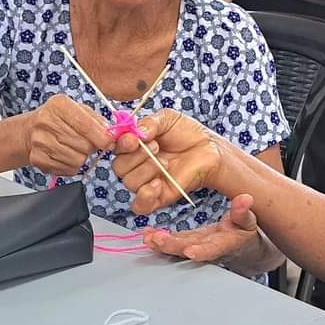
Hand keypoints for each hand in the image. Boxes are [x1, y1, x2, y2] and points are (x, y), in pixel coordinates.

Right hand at [25, 94, 114, 175]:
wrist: (31, 131)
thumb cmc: (62, 119)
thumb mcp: (80, 110)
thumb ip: (99, 121)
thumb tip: (112, 137)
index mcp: (59, 105)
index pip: (86, 125)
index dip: (102, 137)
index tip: (109, 142)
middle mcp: (46, 122)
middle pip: (83, 145)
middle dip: (91, 146)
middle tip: (87, 142)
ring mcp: (39, 141)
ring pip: (77, 159)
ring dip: (82, 157)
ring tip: (75, 148)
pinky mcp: (37, 158)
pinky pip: (67, 169)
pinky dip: (71, 165)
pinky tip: (66, 155)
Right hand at [112, 109, 226, 212]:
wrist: (209, 149)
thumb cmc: (188, 134)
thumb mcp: (168, 118)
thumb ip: (150, 122)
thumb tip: (136, 132)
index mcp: (134, 146)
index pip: (115, 148)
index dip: (121, 144)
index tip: (133, 139)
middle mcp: (136, 165)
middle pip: (119, 167)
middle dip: (137, 156)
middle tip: (157, 146)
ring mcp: (146, 182)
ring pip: (129, 183)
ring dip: (147, 169)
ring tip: (166, 161)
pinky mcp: (157, 197)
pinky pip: (139, 205)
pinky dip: (145, 195)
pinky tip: (158, 183)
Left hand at [142, 193, 259, 262]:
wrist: (241, 246)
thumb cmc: (245, 233)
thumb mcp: (248, 221)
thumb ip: (244, 211)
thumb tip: (244, 198)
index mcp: (224, 244)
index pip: (213, 249)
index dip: (202, 251)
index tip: (190, 251)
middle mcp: (207, 248)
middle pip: (188, 249)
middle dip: (172, 246)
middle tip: (157, 239)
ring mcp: (195, 246)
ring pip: (177, 248)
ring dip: (162, 244)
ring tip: (148, 237)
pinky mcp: (188, 242)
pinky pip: (173, 242)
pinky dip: (159, 239)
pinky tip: (148, 234)